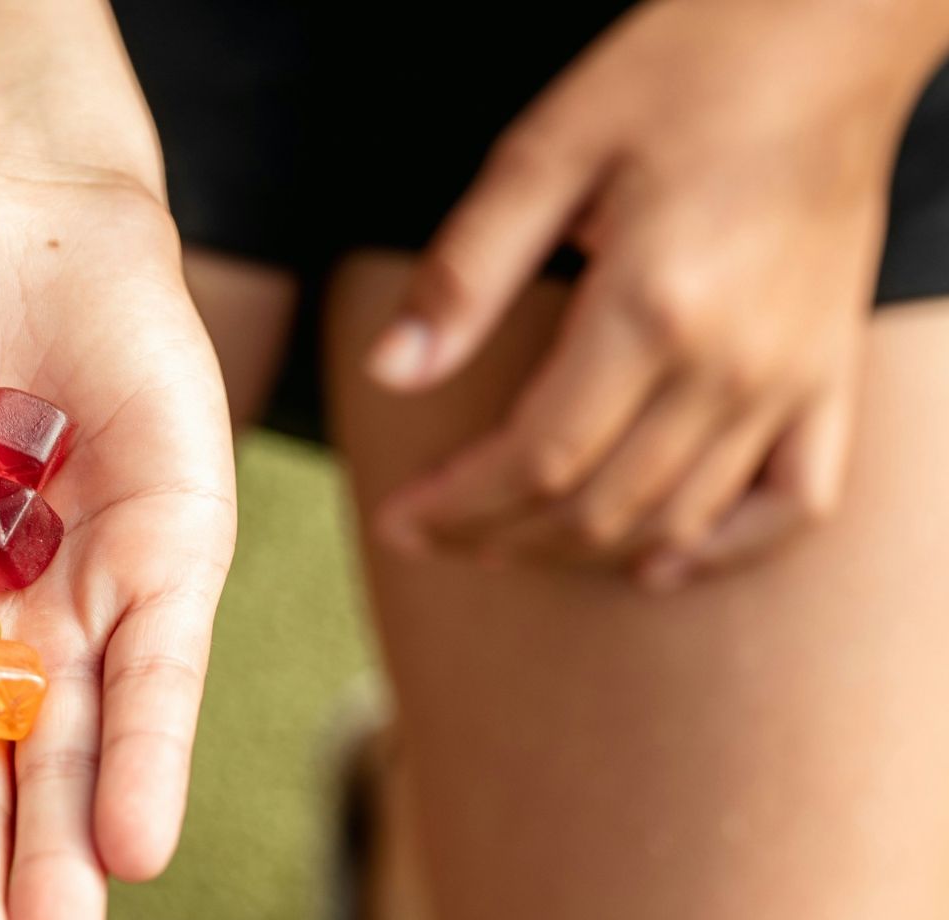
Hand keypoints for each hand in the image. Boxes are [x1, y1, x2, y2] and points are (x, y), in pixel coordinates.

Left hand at [367, 0, 948, 588]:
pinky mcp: (831, 374)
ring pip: (676, 519)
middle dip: (497, 537)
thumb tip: (391, 373)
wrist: (832, 32)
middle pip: (596, 507)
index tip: (398, 521)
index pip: (536, 460)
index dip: (457, 507)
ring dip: (581, 550)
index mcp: (651, 308)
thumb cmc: (684, 71)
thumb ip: (467, 273)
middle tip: (428, 537)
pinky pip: (793, 504)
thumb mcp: (547, 148)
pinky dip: (721, 547)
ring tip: (504, 544)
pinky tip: (658, 562)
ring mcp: (791, 378)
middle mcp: (730, 364)